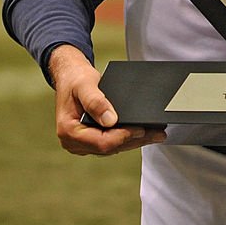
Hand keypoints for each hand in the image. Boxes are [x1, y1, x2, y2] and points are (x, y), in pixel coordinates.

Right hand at [48, 45, 166, 155]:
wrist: (70, 76)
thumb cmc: (75, 79)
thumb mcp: (85, 85)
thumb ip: (95, 101)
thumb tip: (110, 120)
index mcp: (68, 131)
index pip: (100, 142)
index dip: (122, 137)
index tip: (140, 129)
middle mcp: (74, 142)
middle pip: (109, 147)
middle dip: (134, 140)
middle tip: (157, 133)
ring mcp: (83, 143)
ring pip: (112, 147)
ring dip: (134, 140)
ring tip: (156, 134)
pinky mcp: (91, 140)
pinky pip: (111, 142)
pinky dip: (128, 137)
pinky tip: (143, 132)